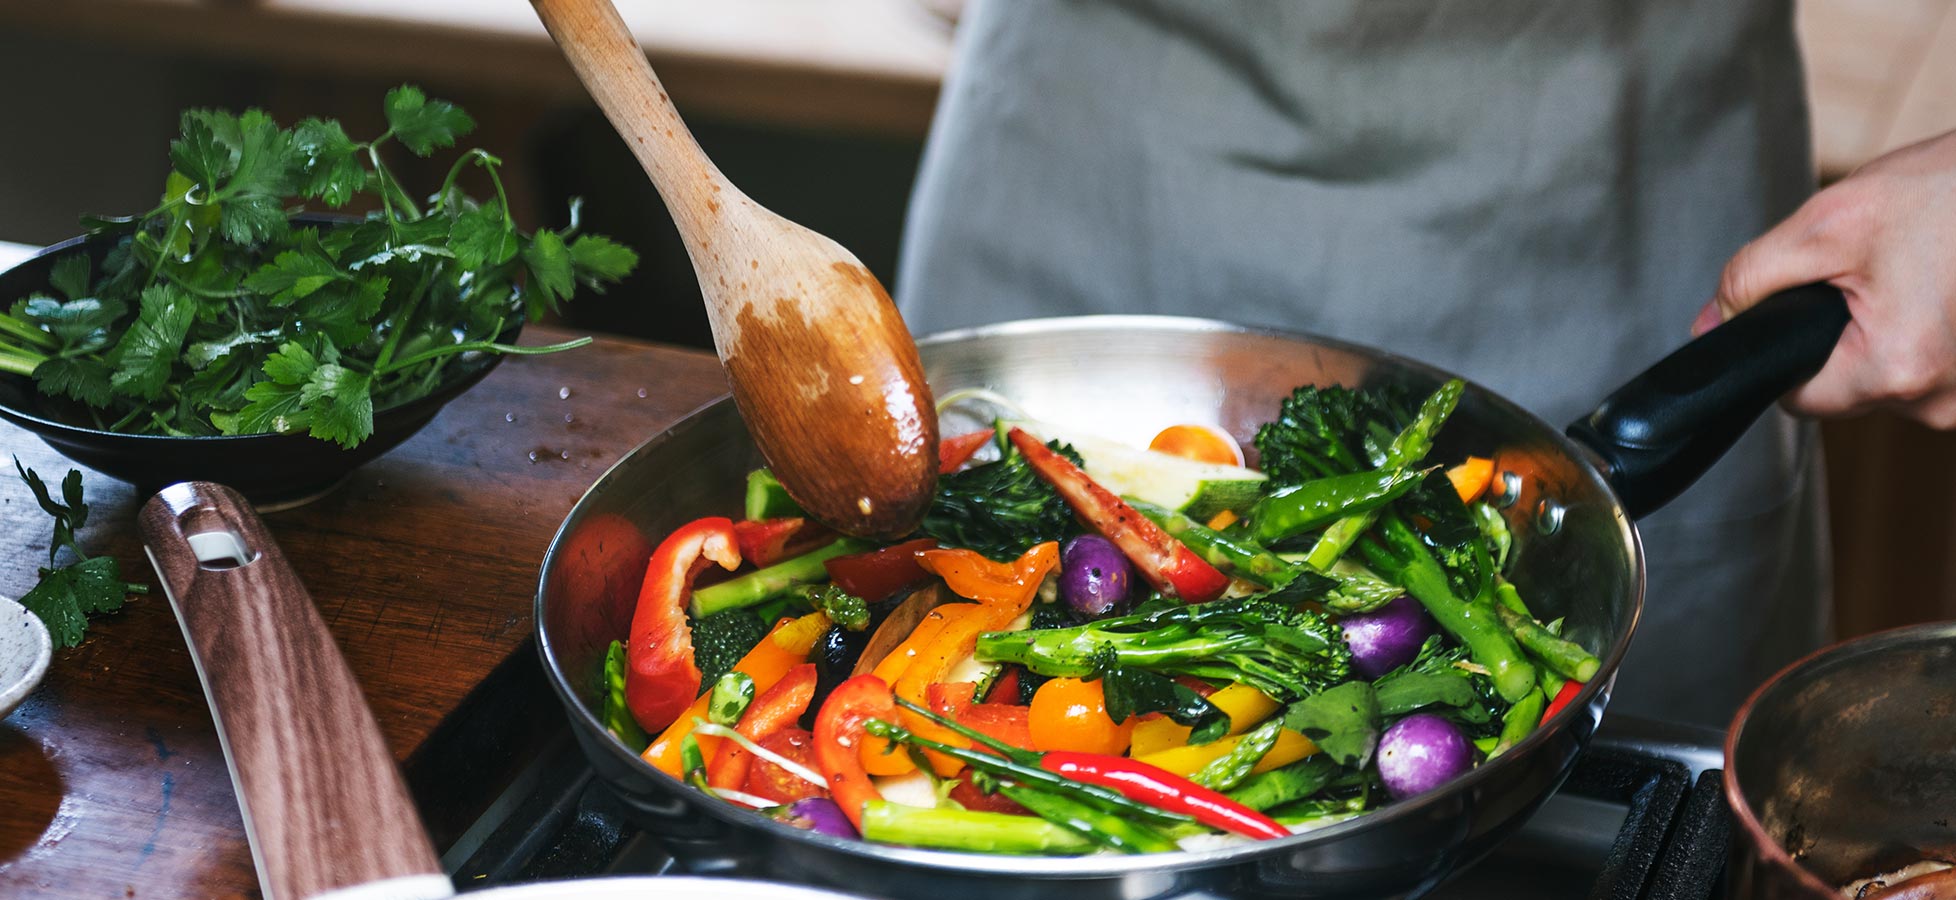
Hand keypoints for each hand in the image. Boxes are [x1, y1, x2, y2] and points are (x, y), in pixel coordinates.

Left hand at [1696, 129, 1955, 426]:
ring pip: (1891, 378)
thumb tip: (1710, 324)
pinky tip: (1938, 284)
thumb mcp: (1827, 223)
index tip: (1805, 308)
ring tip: (1914, 271)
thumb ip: (1752, 279)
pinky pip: (1932, 368)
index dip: (1785, 352)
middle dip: (1842, 335)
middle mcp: (1943, 401)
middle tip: (1870, 271)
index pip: (1798, 399)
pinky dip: (1924, 330)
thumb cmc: (1950, 190)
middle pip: (1848, 390)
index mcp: (1896, 370)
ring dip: (1888, 331)